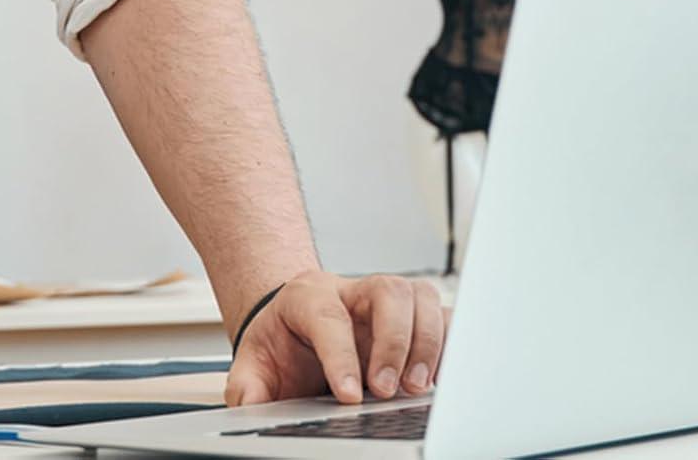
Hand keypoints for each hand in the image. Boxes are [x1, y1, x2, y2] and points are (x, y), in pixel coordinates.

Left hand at [224, 271, 447, 406]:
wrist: (295, 327)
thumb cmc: (280, 343)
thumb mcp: (253, 362)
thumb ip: (248, 384)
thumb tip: (249, 405)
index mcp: (309, 297)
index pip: (330, 318)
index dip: (342, 356)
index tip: (350, 396)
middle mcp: (352, 294)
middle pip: (388, 291)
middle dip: (394, 342)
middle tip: (387, 390)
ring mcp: (385, 305)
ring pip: (420, 297)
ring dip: (426, 342)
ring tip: (416, 387)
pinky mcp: (412, 320)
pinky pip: (443, 317)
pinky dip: (449, 344)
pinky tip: (442, 377)